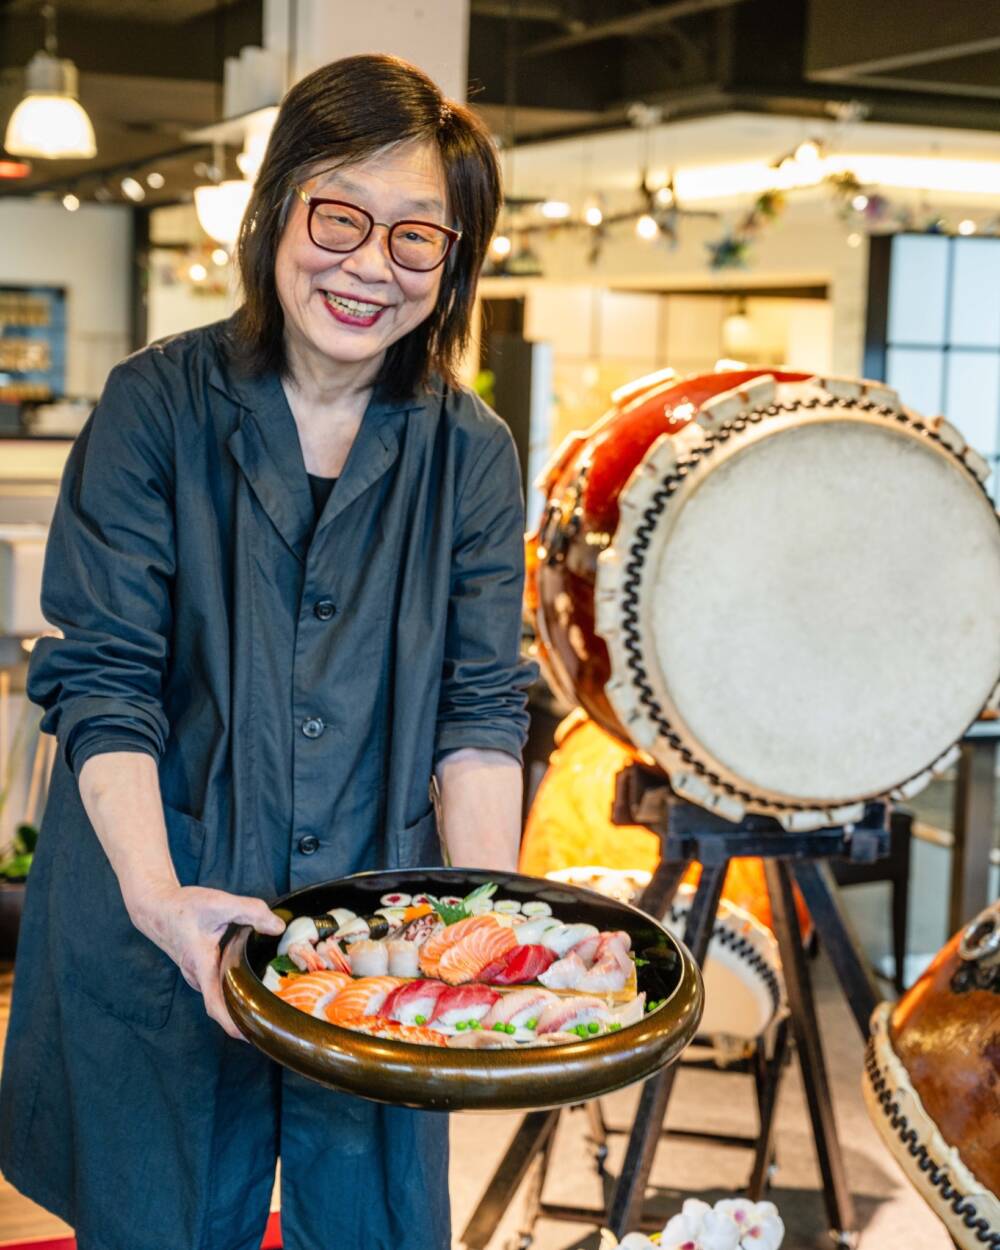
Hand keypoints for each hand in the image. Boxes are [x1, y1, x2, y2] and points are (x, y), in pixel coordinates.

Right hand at [127, 883, 284, 1039]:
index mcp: (202, 967)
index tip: (253, 1036)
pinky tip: (254, 978)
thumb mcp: (220, 903)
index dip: (234, 1025)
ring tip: (271, 1000)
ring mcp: (198, 975)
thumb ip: (251, 912)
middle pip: (223, 1005)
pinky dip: (235, 987)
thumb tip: (278, 927)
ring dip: (241, 999)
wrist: (156, 907)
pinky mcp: (200, 969)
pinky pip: (219, 984)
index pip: (216, 1006)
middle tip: (277, 1017)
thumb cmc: (184, 907)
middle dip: (246, 1015)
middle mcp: (199, 977)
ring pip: (222, 994)